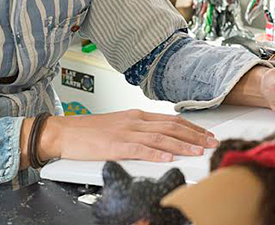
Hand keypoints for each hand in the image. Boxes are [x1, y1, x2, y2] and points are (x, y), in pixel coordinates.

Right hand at [33, 109, 219, 164]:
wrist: (64, 132)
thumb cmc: (88, 131)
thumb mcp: (119, 125)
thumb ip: (139, 131)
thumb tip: (158, 140)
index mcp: (136, 115)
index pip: (170, 120)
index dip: (191, 127)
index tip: (205, 134)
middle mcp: (134, 121)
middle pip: (171, 127)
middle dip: (194, 136)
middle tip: (211, 142)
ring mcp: (125, 133)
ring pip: (160, 138)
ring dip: (182, 145)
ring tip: (198, 151)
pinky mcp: (115, 146)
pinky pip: (140, 150)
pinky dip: (156, 154)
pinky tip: (169, 158)